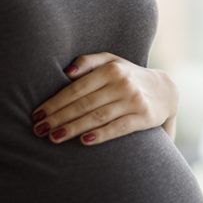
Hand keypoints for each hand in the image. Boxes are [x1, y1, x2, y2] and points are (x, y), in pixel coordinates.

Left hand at [31, 52, 178, 145]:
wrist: (166, 91)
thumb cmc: (128, 76)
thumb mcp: (112, 61)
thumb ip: (88, 62)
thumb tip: (66, 72)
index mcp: (111, 68)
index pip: (76, 88)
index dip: (54, 102)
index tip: (37, 115)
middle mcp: (123, 83)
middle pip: (84, 104)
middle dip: (58, 118)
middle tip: (38, 130)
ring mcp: (134, 100)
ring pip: (97, 117)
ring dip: (73, 128)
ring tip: (53, 138)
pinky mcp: (144, 117)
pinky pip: (118, 127)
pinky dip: (101, 134)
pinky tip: (84, 141)